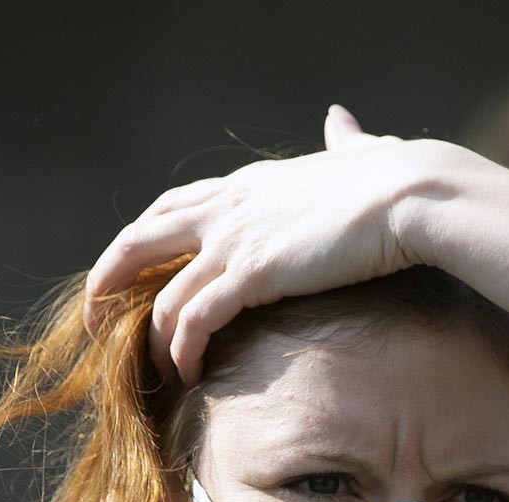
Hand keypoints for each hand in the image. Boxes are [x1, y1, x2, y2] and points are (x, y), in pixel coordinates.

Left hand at [84, 105, 433, 384]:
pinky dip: (184, 351)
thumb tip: (341, 119)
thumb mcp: (354, 154)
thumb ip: (341, 143)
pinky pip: (195, 320)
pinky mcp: (252, 273)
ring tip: (159, 372)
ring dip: (155, 340)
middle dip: (109, 282)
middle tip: (98, 319)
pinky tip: (189, 375)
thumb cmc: (394, 178)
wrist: (410, 192)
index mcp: (246, 185)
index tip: (132, 270)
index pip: (172, 208)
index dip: (143, 239)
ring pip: (164, 297)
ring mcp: (235, 241)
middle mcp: (227, 209)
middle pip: (138, 242)